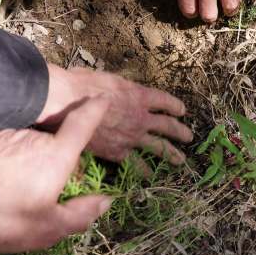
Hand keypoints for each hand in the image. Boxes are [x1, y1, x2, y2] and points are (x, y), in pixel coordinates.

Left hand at [0, 97, 112, 252]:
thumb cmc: (2, 219)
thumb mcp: (49, 229)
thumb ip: (81, 213)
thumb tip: (106, 200)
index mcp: (56, 155)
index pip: (83, 122)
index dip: (96, 109)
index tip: (104, 100)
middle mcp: (37, 138)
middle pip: (59, 142)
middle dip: (60, 161)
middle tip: (50, 193)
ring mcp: (12, 136)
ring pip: (36, 147)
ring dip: (36, 163)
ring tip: (23, 192)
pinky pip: (15, 147)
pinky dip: (17, 161)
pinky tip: (4, 184)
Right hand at [36, 64, 192, 164]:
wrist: (67, 104)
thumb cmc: (81, 84)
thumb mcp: (107, 80)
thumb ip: (118, 89)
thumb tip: (113, 91)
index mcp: (139, 95)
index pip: (165, 101)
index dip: (175, 106)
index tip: (182, 111)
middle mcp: (141, 117)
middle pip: (168, 126)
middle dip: (180, 132)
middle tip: (188, 137)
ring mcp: (132, 136)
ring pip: (159, 147)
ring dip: (172, 153)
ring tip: (181, 160)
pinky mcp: (118, 152)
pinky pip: (136, 163)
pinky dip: (143, 169)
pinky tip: (149, 174)